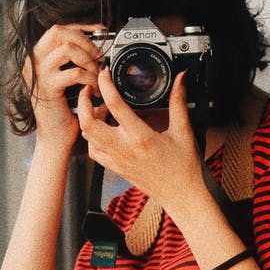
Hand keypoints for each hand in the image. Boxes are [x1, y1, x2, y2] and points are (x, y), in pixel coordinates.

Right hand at [24, 23, 105, 149]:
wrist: (56, 138)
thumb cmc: (66, 111)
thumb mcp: (70, 81)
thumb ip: (76, 62)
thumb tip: (99, 48)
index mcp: (38, 57)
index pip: (58, 29)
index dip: (81, 26)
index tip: (101, 30)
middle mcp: (33, 62)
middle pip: (59, 32)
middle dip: (86, 41)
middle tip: (99, 58)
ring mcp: (38, 73)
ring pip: (68, 49)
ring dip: (89, 61)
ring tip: (96, 76)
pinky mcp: (47, 87)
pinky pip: (74, 73)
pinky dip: (90, 79)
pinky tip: (94, 91)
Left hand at [75, 68, 203, 207]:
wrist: (183, 196)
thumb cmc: (185, 168)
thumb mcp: (184, 131)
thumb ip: (179, 102)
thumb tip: (181, 79)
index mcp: (141, 137)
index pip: (115, 105)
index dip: (106, 85)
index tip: (105, 73)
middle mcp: (124, 149)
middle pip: (88, 123)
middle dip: (84, 102)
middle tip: (90, 90)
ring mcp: (118, 160)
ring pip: (87, 137)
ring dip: (87, 120)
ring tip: (98, 109)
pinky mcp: (117, 168)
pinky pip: (94, 152)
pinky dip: (92, 138)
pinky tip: (103, 131)